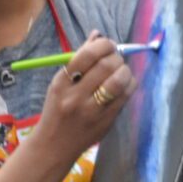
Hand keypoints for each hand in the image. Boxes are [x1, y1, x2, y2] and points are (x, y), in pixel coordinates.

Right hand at [29, 32, 133, 169]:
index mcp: (61, 83)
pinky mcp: (106, 121)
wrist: (53, 146)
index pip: (87, 55)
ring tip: (120, 71)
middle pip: (106, 65)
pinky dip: (129, 84)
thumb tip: (98, 35)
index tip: (107, 46)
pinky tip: (123, 84)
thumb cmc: (56, 110)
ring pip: (119, 80)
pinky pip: (126, 96)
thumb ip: (79, 60)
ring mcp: (92, 110)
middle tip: (115, 59)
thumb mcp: (59, 85)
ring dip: (125, 70)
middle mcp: (75, 96)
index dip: (104, 45)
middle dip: (116, 57)